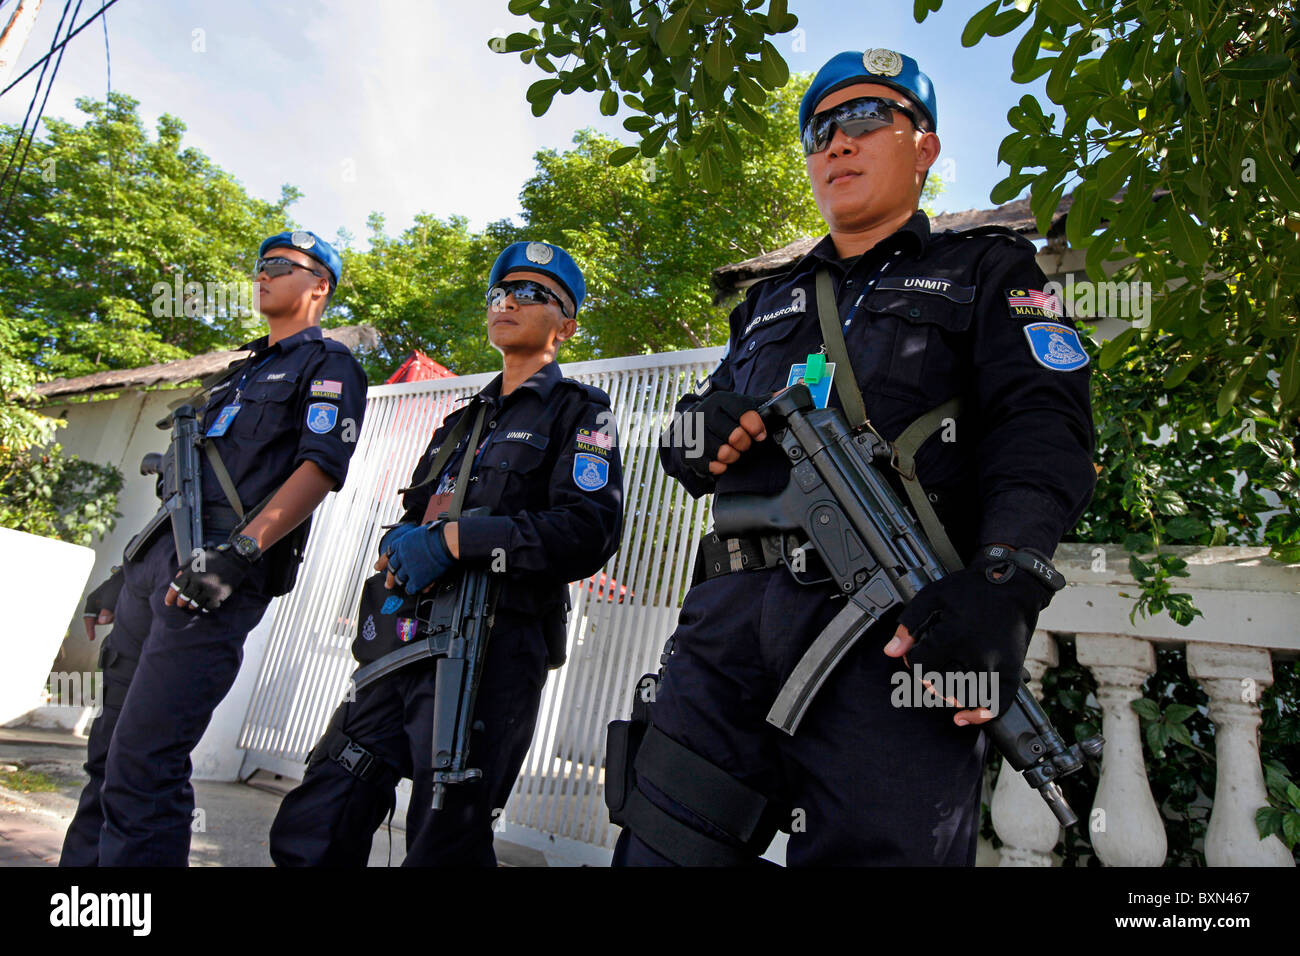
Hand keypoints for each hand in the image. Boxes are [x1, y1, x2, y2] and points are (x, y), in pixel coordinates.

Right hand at [82, 567, 123, 639]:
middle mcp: (95, 602)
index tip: (92, 638)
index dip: (89, 629)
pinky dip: (116, 613)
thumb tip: (101, 622)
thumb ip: (107, 611)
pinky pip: (111, 614)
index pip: (88, 618)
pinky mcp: (109, 603)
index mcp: (92, 600)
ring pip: (105, 617)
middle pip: (97, 619)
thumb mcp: (112, 600)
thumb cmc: (118, 587)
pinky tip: (120, 607)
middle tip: (114, 615)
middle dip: (105, 620)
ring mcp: (102, 603)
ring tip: (119, 608)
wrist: (127, 578)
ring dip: (112, 617)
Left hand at [166, 544, 254, 611]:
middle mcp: (198, 581)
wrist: (234, 559)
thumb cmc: (214, 559)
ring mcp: (208, 589)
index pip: (176, 587)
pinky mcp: (218, 595)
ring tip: (192, 606)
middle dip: (181, 602)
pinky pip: (208, 606)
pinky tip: (205, 606)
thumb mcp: (196, 559)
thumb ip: (185, 568)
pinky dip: (205, 607)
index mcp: (191, 572)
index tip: (168, 603)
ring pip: (195, 603)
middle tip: (181, 604)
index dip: (170, 597)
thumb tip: (176, 578)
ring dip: (192, 605)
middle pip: (184, 598)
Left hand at [385, 521, 454, 594]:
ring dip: (401, 583)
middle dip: (389, 578)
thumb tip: (414, 541)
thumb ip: (412, 541)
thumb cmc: (437, 534)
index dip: (382, 562)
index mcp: (400, 544)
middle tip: (388, 584)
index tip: (377, 567)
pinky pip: (410, 588)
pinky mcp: (417, 579)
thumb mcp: (418, 532)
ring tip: (403, 586)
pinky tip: (415, 589)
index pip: (387, 555)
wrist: (445, 542)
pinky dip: (412, 589)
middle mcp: (401, 557)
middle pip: (392, 569)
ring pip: (399, 579)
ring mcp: (408, 568)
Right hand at [684, 391, 766, 476]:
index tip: (759, 434)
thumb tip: (790, 391)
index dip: (757, 428)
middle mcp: (705, 412)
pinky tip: (720, 461)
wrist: (693, 423)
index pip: (744, 413)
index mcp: (721, 399)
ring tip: (732, 452)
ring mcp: (693, 432)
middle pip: (735, 437)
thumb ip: (765, 401)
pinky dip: (719, 467)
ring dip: (732, 457)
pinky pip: (709, 466)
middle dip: (744, 444)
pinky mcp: (686, 450)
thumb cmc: (724, 416)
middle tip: (743, 444)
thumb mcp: (742, 406)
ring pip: (723, 453)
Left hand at [887, 550, 1054, 725]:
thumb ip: (909, 624)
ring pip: (963, 696)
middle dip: (928, 677)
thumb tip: (891, 651)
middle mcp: (977, 656)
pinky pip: (996, 706)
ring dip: (947, 693)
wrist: (1012, 584)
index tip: (916, 653)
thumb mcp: (932, 596)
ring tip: (942, 681)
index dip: (913, 660)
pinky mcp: (1012, 673)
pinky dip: (979, 715)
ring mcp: (996, 667)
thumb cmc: (972, 588)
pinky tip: (963, 717)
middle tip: (929, 665)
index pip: (921, 665)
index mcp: (955, 636)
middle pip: (940, 684)